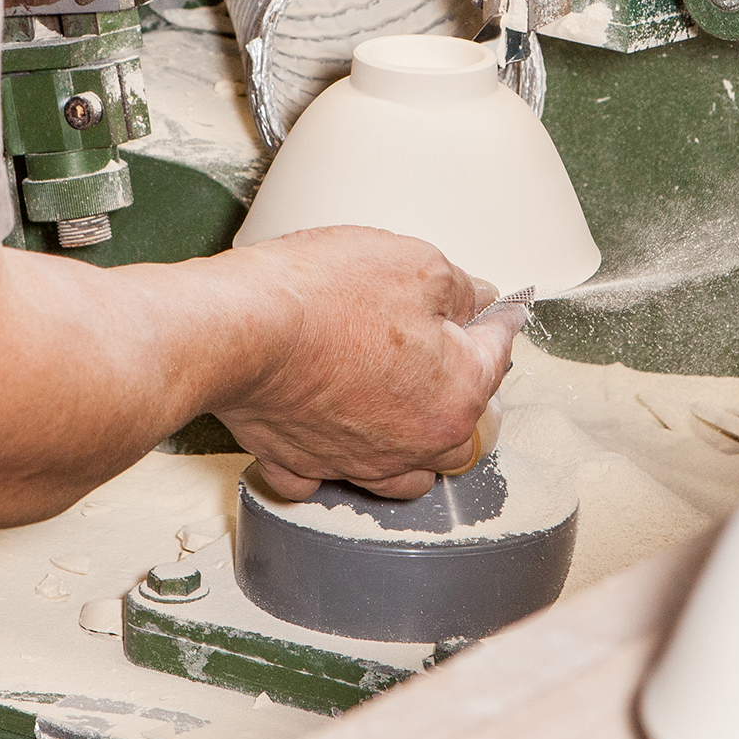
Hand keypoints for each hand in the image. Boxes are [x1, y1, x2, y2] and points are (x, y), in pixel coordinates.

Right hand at [210, 227, 524, 500]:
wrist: (240, 328)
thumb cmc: (324, 297)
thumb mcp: (415, 263)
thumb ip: (459, 286)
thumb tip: (475, 297)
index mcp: (456, 393)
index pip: (498, 351)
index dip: (497, 319)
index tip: (497, 309)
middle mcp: (415, 441)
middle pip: (461, 426)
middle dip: (460, 390)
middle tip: (446, 352)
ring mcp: (358, 459)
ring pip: (404, 471)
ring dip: (410, 443)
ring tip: (400, 408)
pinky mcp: (302, 461)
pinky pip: (327, 475)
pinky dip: (333, 460)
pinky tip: (331, 431)